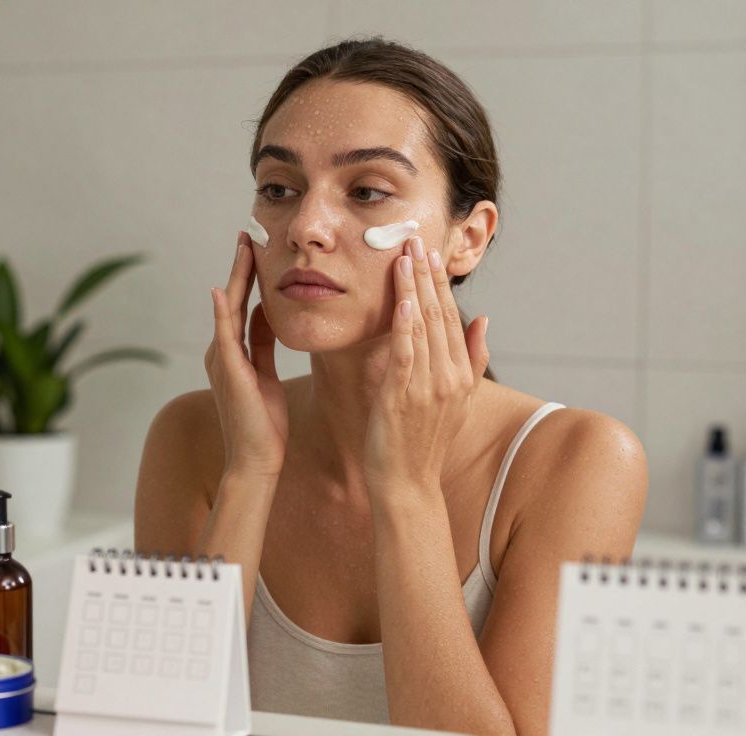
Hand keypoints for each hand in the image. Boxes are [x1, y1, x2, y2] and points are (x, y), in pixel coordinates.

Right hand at [205, 232, 287, 481]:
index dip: (248, 276)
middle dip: (240, 267)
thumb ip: (262, 343)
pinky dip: (222, 311)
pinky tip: (223, 289)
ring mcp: (222, 360)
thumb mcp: (266, 374)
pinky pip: (225, 335)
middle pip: (232, 299)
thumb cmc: (264, 424)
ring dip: (235, 277)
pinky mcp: (228, 371)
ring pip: (228, 309)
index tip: (256, 247)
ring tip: (243, 247)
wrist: (256, 460)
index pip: (241, 304)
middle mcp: (221, 351)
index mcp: (232, 352)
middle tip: (247, 234)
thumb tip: (266, 314)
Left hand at [365, 237, 489, 498]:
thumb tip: (485, 320)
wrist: (407, 485)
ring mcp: (427, 386)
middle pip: (440, 315)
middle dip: (428, 275)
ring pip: (423, 327)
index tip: (432, 252)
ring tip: (406, 255)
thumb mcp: (456, 400)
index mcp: (459, 374)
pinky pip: (406, 354)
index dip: (441, 283)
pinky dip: (406, 325)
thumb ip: (472, 359)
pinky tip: (403, 299)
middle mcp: (448, 377)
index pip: (452, 318)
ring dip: (415, 288)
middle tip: (417, 238)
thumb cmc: (423, 443)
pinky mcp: (403, 396)